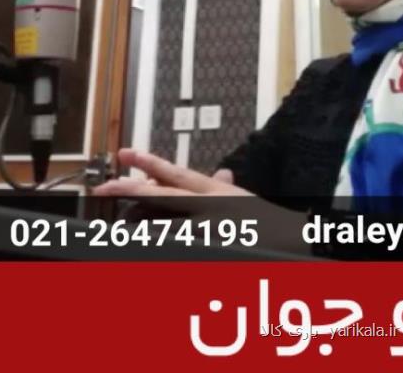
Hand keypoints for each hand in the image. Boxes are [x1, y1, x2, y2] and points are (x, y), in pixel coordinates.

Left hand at [92, 148, 310, 255]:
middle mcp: (212, 206)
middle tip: (106, 185)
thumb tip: (222, 172)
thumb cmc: (270, 223)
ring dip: (143, 220)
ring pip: (169, 222)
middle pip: (165, 194)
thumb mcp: (247, 199)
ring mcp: (212, 229)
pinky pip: (182, 248)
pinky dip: (164, 246)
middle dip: (133, 188)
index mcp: (218, 191)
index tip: (127, 154)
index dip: (151, 163)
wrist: (295, 242)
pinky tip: (146, 245)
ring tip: (117, 216)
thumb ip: (226, 188)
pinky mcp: (215, 249)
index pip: (178, 173)